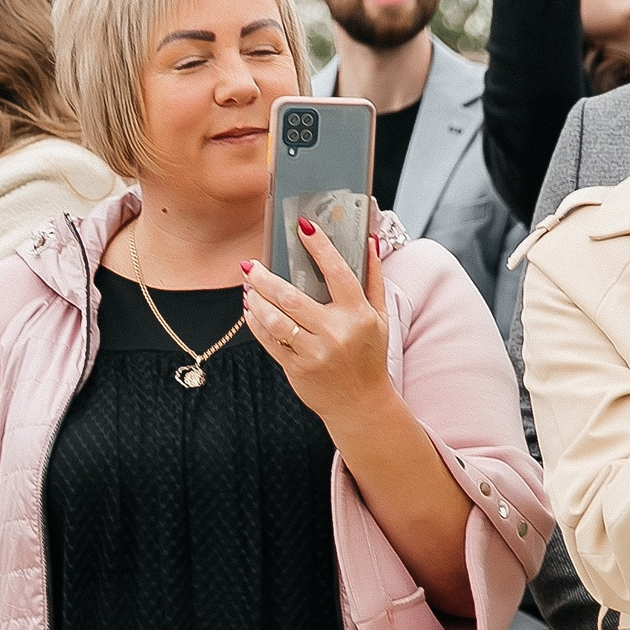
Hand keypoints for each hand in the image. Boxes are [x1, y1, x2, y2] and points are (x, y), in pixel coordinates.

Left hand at [239, 218, 394, 418]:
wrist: (360, 403)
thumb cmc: (368, 355)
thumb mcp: (381, 317)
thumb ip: (374, 279)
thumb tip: (368, 242)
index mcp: (359, 315)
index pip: (338, 273)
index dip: (320, 247)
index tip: (304, 227)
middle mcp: (335, 332)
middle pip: (292, 297)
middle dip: (265, 277)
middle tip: (251, 265)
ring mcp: (314, 352)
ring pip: (275, 319)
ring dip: (255, 299)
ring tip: (248, 285)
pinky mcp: (296, 367)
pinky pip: (268, 340)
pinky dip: (254, 321)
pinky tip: (250, 308)